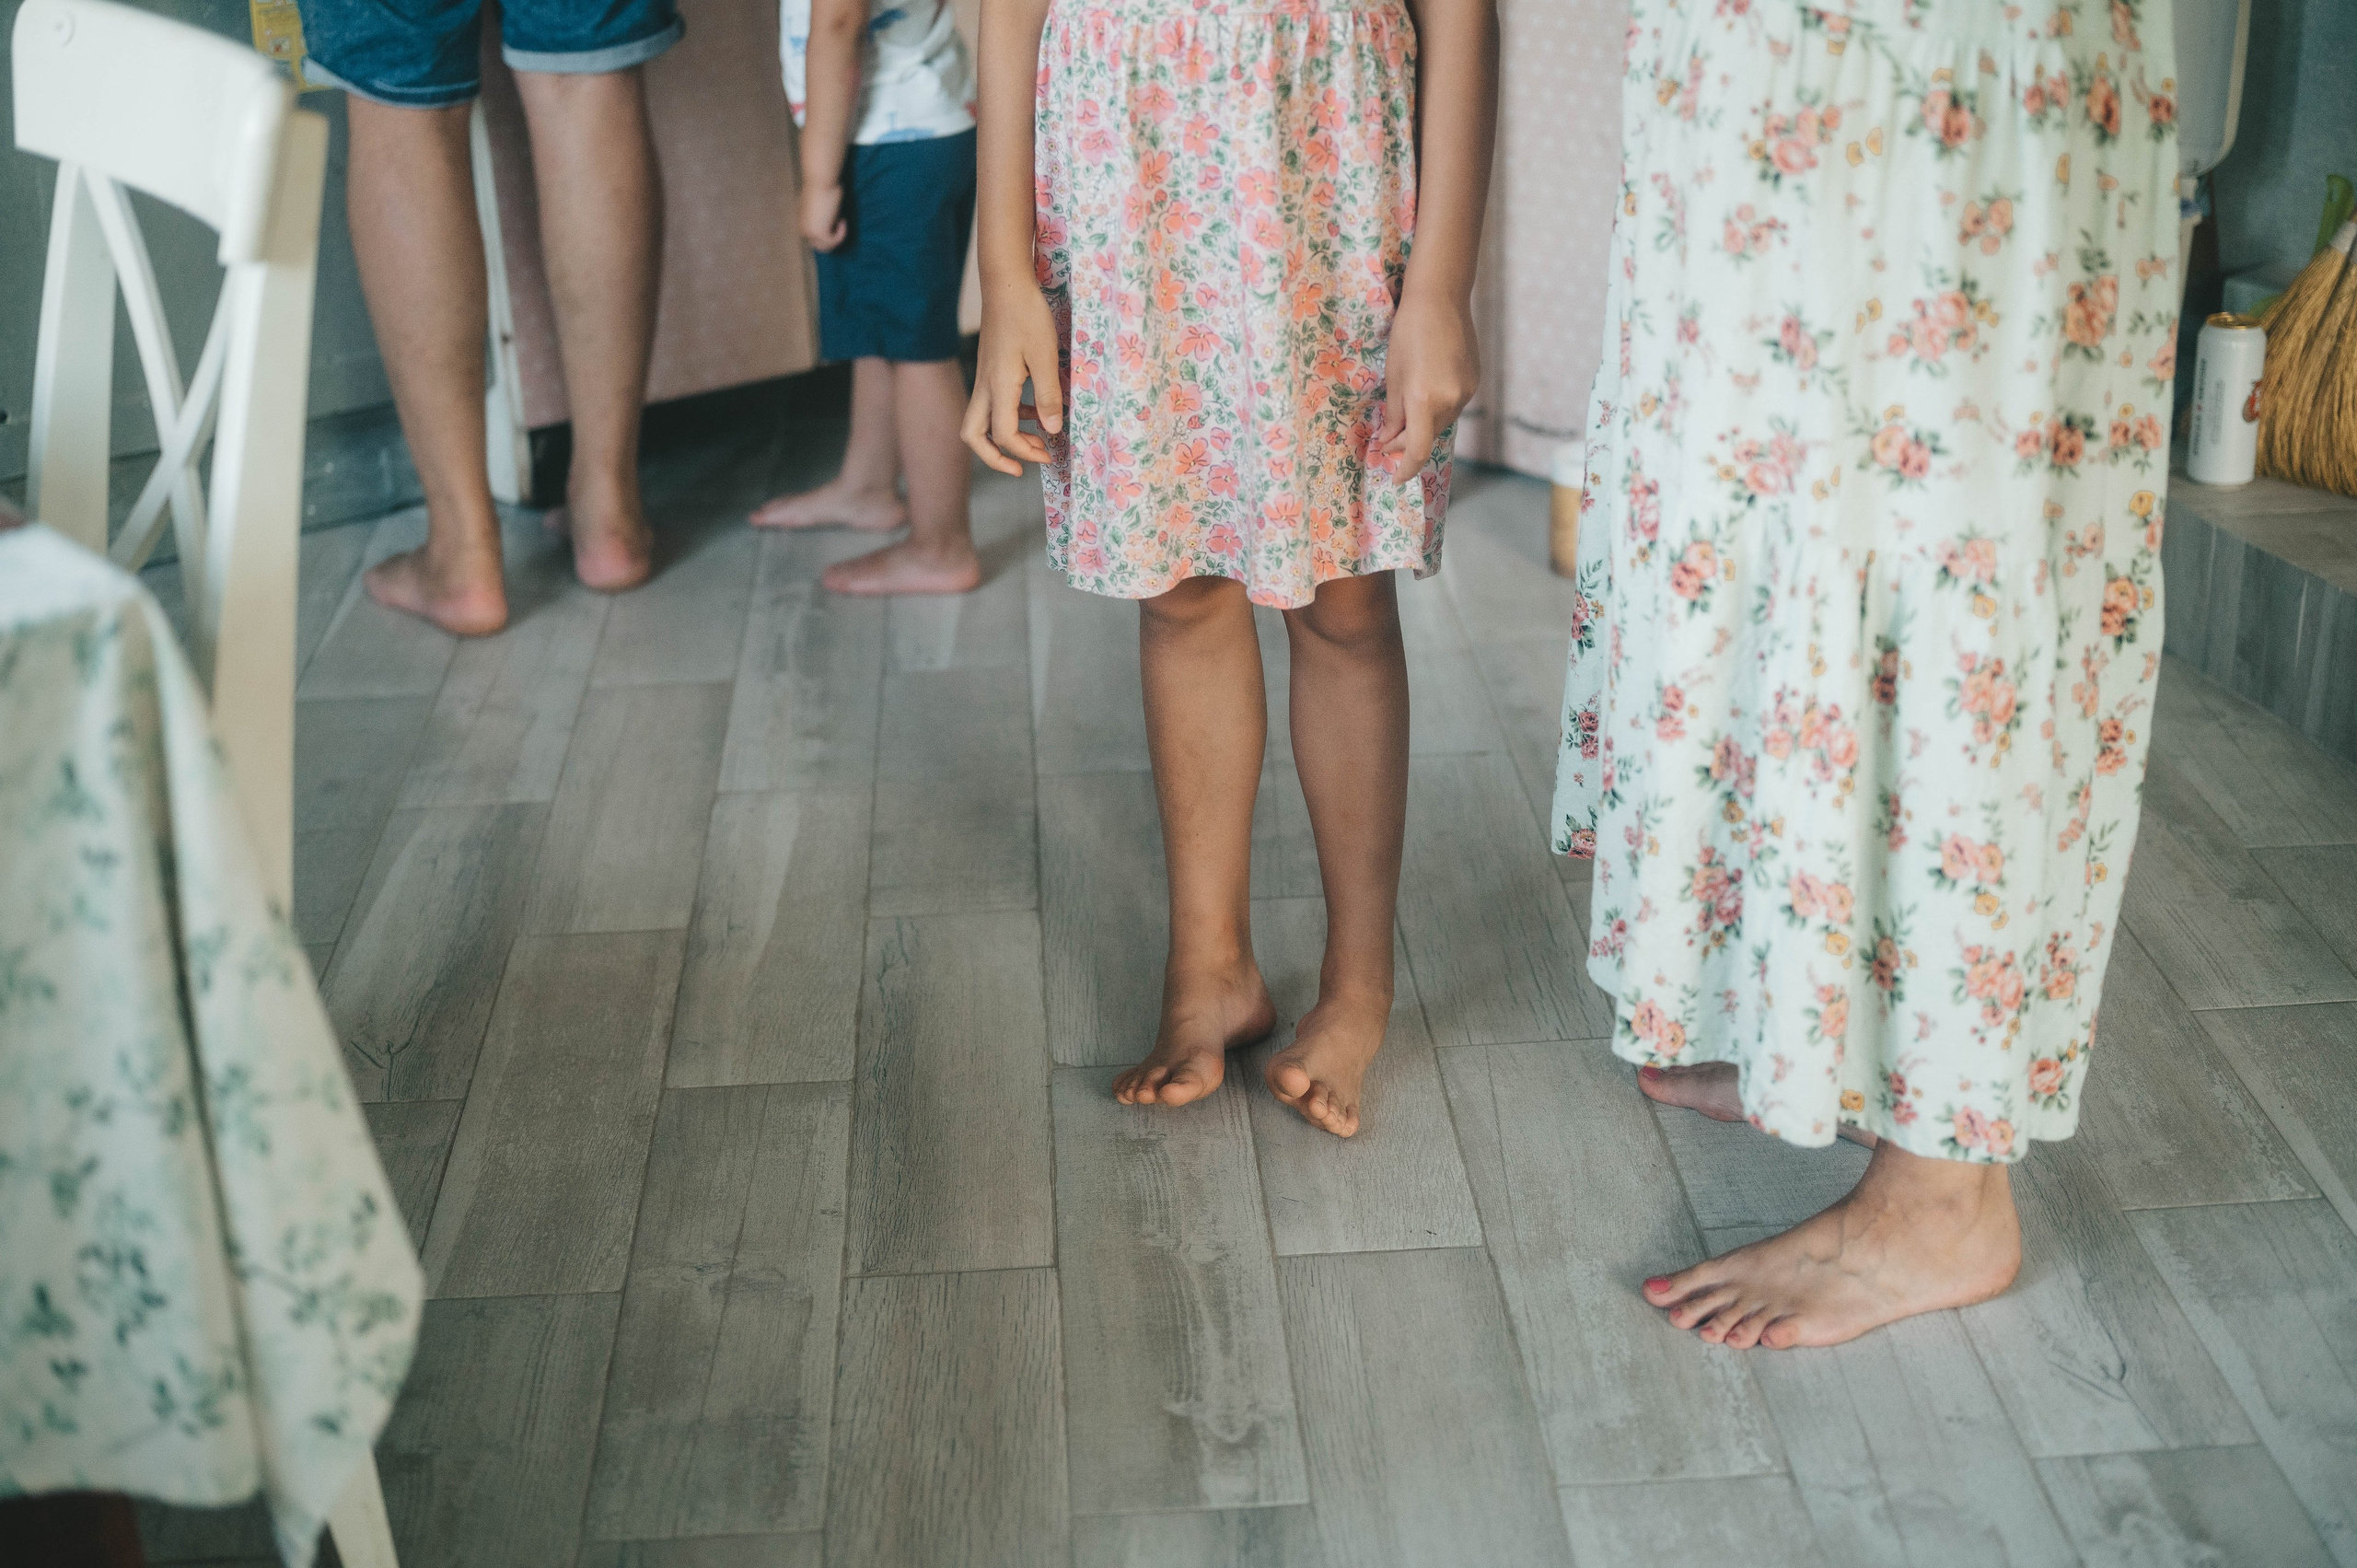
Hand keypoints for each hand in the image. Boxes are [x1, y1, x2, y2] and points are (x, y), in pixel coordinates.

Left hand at [801, 180, 847, 251]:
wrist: (821, 180)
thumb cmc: (823, 186)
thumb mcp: (819, 204)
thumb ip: (821, 214)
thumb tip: (831, 221)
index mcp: (801, 222)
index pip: (815, 238)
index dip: (828, 232)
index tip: (836, 218)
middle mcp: (803, 229)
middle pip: (819, 246)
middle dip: (832, 237)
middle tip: (840, 222)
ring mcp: (810, 232)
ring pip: (826, 247)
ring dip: (837, 236)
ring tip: (840, 220)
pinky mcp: (820, 233)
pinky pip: (834, 242)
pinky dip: (841, 233)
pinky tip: (842, 220)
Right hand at [963, 282, 1063, 474]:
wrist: (1006, 284)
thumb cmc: (1027, 315)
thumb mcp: (1045, 357)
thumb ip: (1048, 396)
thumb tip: (1052, 430)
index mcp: (998, 387)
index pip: (1002, 435)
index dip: (1024, 452)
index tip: (1047, 454)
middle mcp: (984, 386)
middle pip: (972, 436)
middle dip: (994, 458)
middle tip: (1023, 466)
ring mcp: (984, 378)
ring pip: (979, 422)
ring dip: (1003, 438)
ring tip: (1035, 439)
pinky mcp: (989, 369)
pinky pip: (990, 404)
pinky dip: (1008, 416)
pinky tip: (1032, 409)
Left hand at [1374, 288, 1479, 479]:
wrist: (1441, 300)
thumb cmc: (1408, 334)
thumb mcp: (1394, 376)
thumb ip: (1393, 414)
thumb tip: (1390, 441)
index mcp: (1424, 400)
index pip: (1417, 450)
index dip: (1406, 469)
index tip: (1395, 478)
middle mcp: (1450, 401)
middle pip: (1429, 436)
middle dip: (1408, 443)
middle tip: (1388, 440)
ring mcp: (1466, 392)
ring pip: (1442, 422)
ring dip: (1423, 425)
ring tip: (1406, 412)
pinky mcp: (1475, 382)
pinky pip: (1453, 406)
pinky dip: (1437, 408)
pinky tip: (1427, 392)